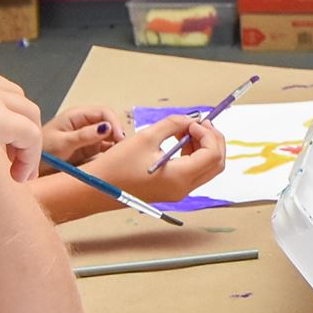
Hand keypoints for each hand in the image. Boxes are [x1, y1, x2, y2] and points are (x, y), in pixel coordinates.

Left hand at [43, 106, 121, 164]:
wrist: (29, 166)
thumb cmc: (41, 152)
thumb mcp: (62, 143)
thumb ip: (84, 135)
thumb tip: (107, 127)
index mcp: (78, 116)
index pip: (104, 112)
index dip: (115, 123)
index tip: (120, 138)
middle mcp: (85, 124)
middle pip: (110, 124)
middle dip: (118, 134)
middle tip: (123, 150)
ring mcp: (88, 137)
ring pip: (110, 137)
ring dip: (116, 145)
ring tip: (119, 156)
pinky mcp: (89, 150)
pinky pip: (105, 150)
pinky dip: (111, 154)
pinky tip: (113, 161)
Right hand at [79, 116, 227, 202]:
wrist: (97, 189)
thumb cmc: (116, 166)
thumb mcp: (146, 137)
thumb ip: (173, 124)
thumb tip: (190, 119)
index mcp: (179, 177)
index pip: (212, 154)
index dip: (208, 134)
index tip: (194, 122)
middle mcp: (183, 189)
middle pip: (216, 164)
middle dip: (212, 141)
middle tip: (199, 124)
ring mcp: (178, 192)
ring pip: (206, 169)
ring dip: (203, 147)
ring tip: (185, 131)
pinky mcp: (171, 191)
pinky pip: (193, 173)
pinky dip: (193, 156)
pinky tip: (178, 142)